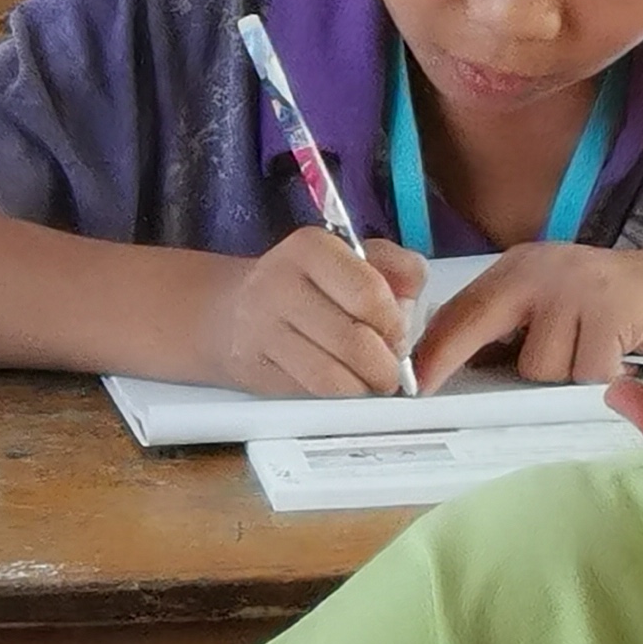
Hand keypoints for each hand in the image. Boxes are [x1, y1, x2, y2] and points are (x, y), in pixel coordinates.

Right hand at [202, 228, 425, 396]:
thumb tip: (413, 296)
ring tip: (369, 380)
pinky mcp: (251, 366)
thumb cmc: (308, 286)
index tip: (399, 334)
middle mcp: (278, 283)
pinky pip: (309, 393)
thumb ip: (398, 268)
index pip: (369, 294)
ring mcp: (260, 327)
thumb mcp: (356, 260)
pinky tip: (341, 384)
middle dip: (386, 365)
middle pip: (355, 342)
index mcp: (311, 248)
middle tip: (391, 368)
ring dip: (362, 387)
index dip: (394, 324)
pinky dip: (335, 396)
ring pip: (333, 377)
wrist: (230, 310)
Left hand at [415, 240, 642, 387]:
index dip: (436, 350)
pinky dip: (605, 375)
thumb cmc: (608, 302)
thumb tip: (462, 368)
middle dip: (494, 365)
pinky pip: (588, 375)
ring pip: (544, 370)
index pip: (463, 311)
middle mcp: (540, 273)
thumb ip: (509, 326)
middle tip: (491, 378)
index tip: (416, 384)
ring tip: (596, 351)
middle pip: (494, 338)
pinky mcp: (610, 315)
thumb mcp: (549, 302)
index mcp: (518, 269)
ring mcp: (575, 292)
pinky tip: (620, 353)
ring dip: (570, 374)